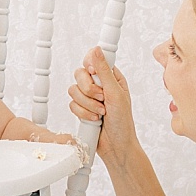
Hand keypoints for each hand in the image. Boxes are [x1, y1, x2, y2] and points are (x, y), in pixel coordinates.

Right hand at [69, 47, 135, 162]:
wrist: (116, 146)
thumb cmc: (123, 121)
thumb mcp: (115, 93)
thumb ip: (104, 71)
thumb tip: (96, 49)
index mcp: (111, 77)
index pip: (94, 59)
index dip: (90, 65)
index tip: (94, 73)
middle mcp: (99, 84)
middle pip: (79, 74)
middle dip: (89, 90)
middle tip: (102, 98)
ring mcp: (89, 97)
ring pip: (73, 90)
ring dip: (87, 104)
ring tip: (101, 113)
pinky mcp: (81, 109)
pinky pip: (71, 104)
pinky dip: (83, 113)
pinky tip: (95, 120)